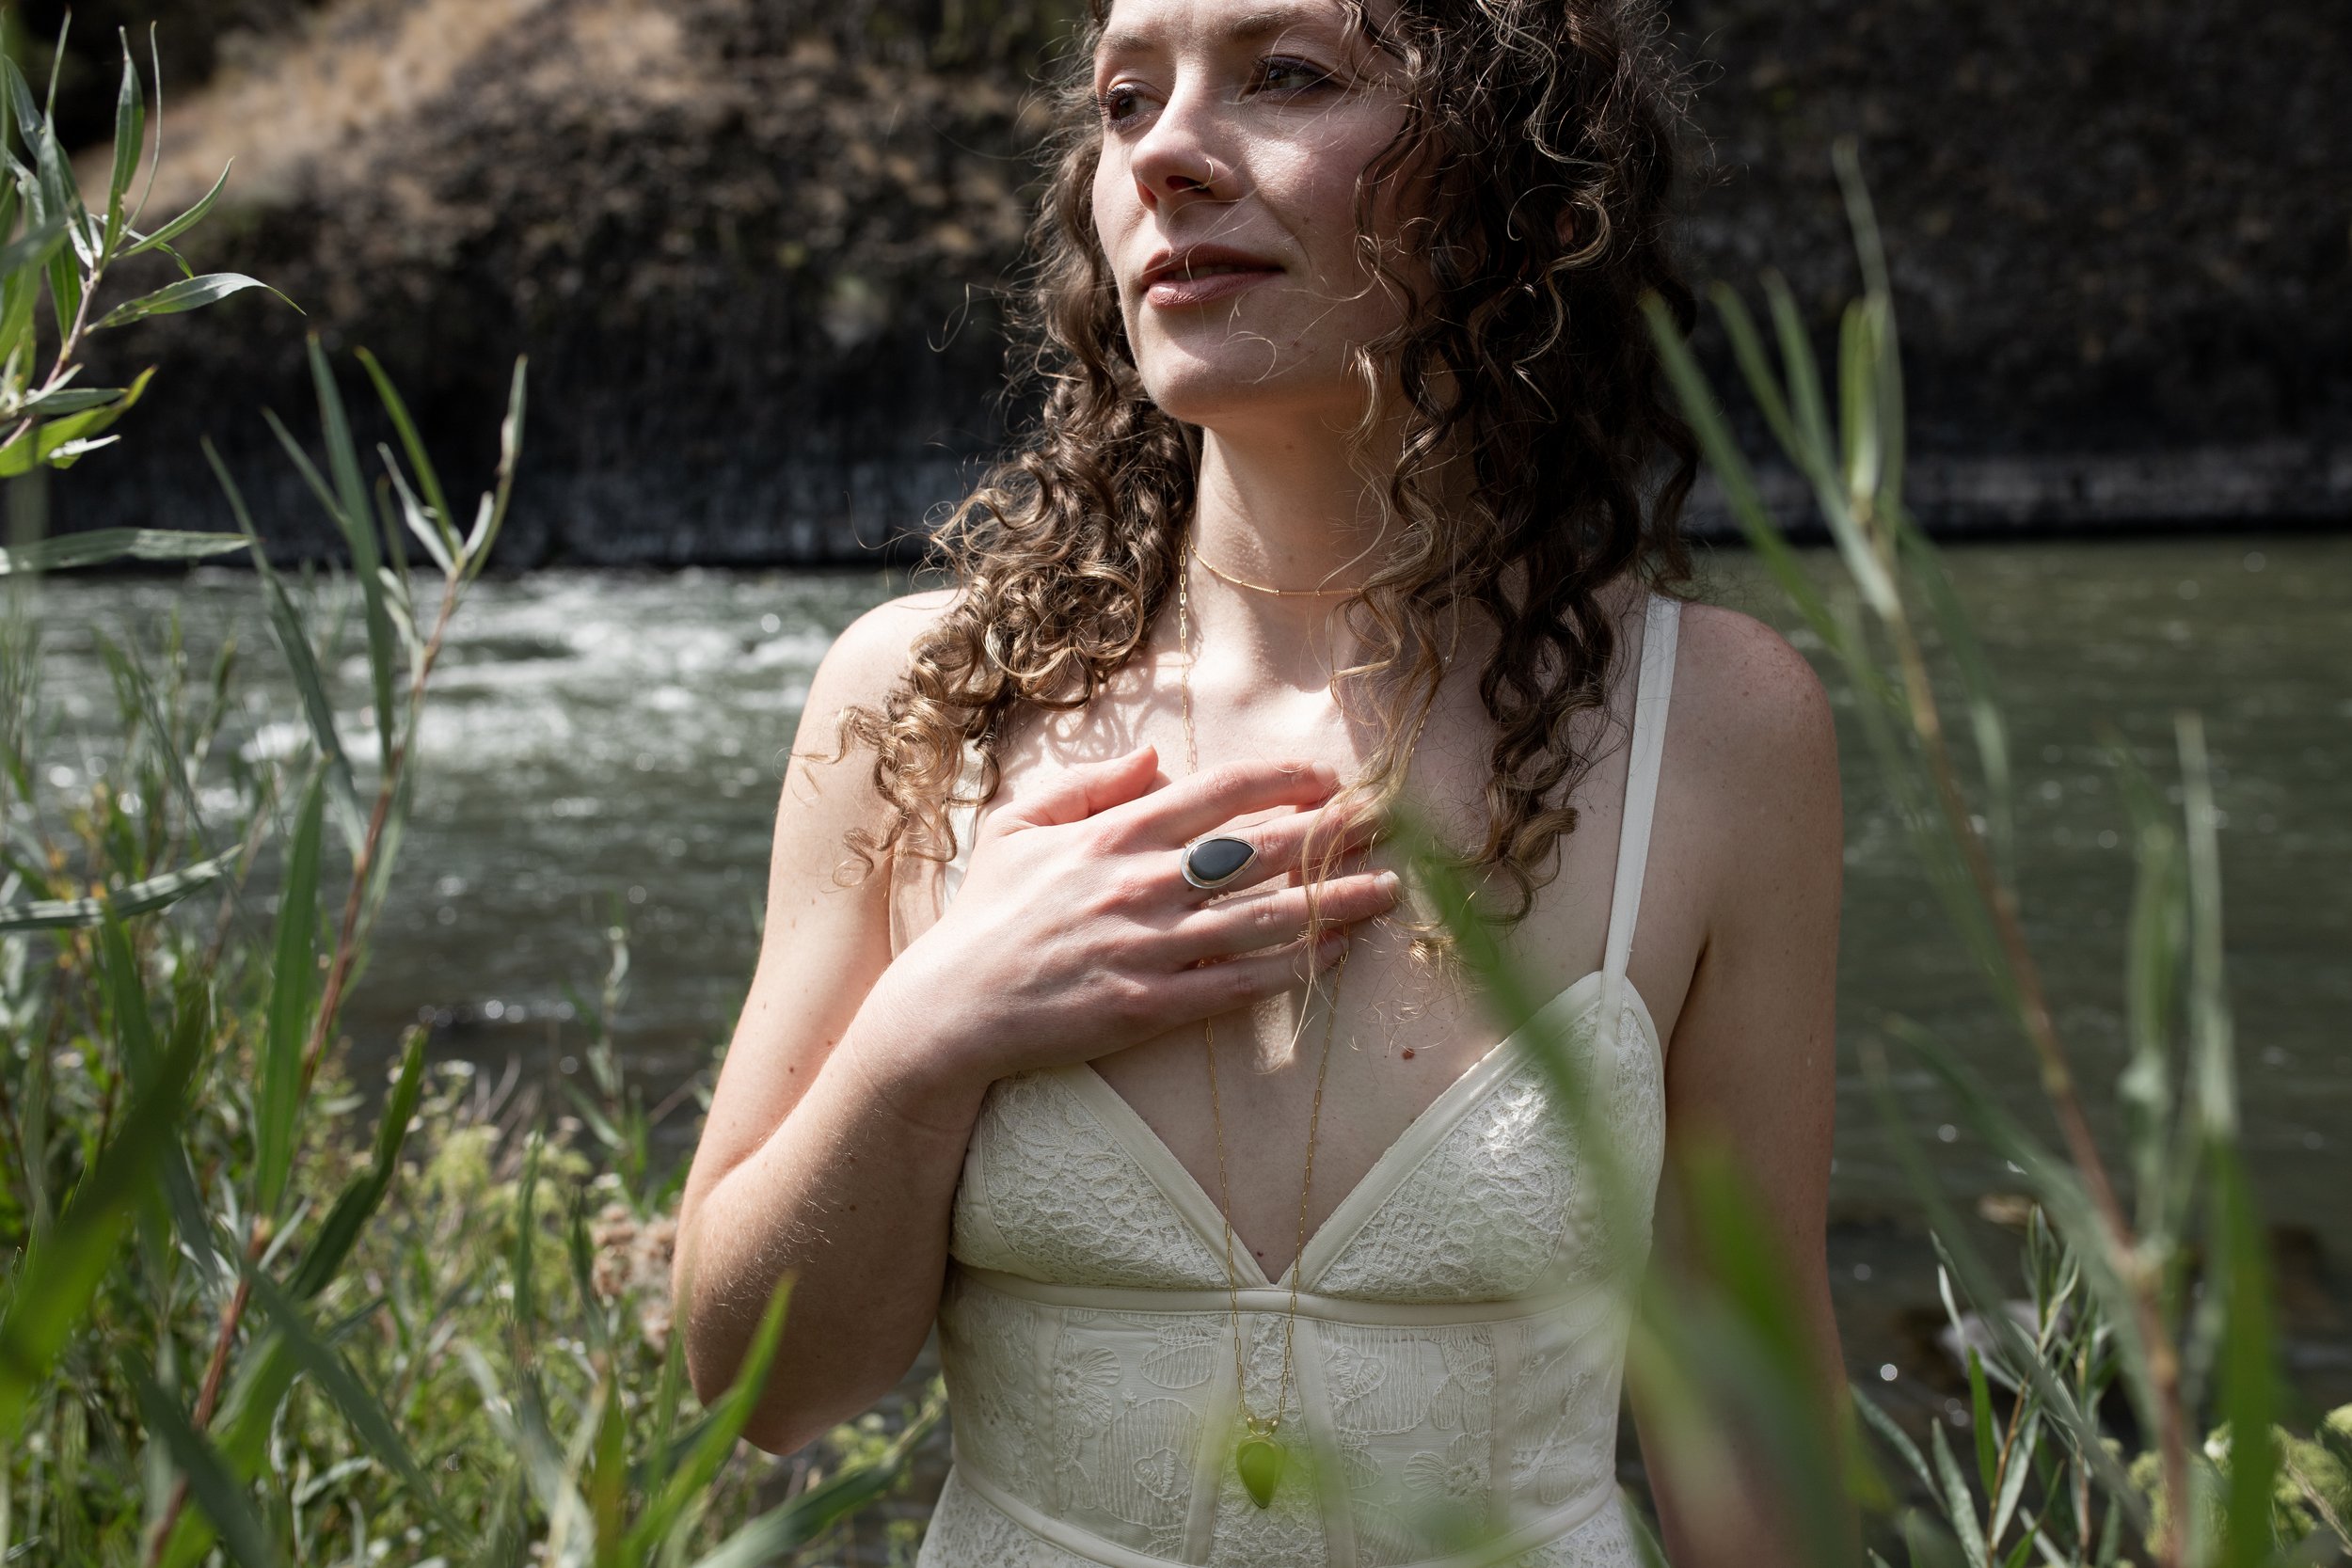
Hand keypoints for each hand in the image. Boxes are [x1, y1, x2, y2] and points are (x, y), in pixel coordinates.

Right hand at [887, 744, 1396, 1083]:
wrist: (950, 1009)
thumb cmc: (984, 916)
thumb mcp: (1016, 826)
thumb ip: (1085, 784)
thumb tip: (1154, 756)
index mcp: (1112, 834)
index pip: (1218, 792)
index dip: (1282, 779)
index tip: (1328, 777)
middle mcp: (1139, 884)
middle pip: (1259, 850)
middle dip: (1332, 832)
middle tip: (1389, 822)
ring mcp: (1147, 947)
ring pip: (1263, 919)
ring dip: (1334, 902)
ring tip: (1388, 889)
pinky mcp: (1149, 1007)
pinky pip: (1239, 986)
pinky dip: (1293, 969)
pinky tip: (1336, 954)